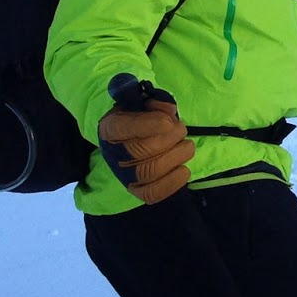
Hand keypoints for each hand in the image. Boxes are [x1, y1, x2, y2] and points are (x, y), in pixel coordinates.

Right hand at [97, 88, 193, 204]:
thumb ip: (156, 103)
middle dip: (170, 137)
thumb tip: (169, 111)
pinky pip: (153, 193)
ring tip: (186, 145)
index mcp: (111, 127)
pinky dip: (173, 181)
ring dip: (177, 155)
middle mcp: (114, 153)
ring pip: (151, 171)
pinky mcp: (137, 190)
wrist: (129, 142)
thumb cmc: (141, 119)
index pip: (123, 127)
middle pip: (142, 150)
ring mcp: (125, 174)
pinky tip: (183, 169)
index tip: (169, 121)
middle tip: (181, 129)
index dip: (149, 125)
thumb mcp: (145, 103)